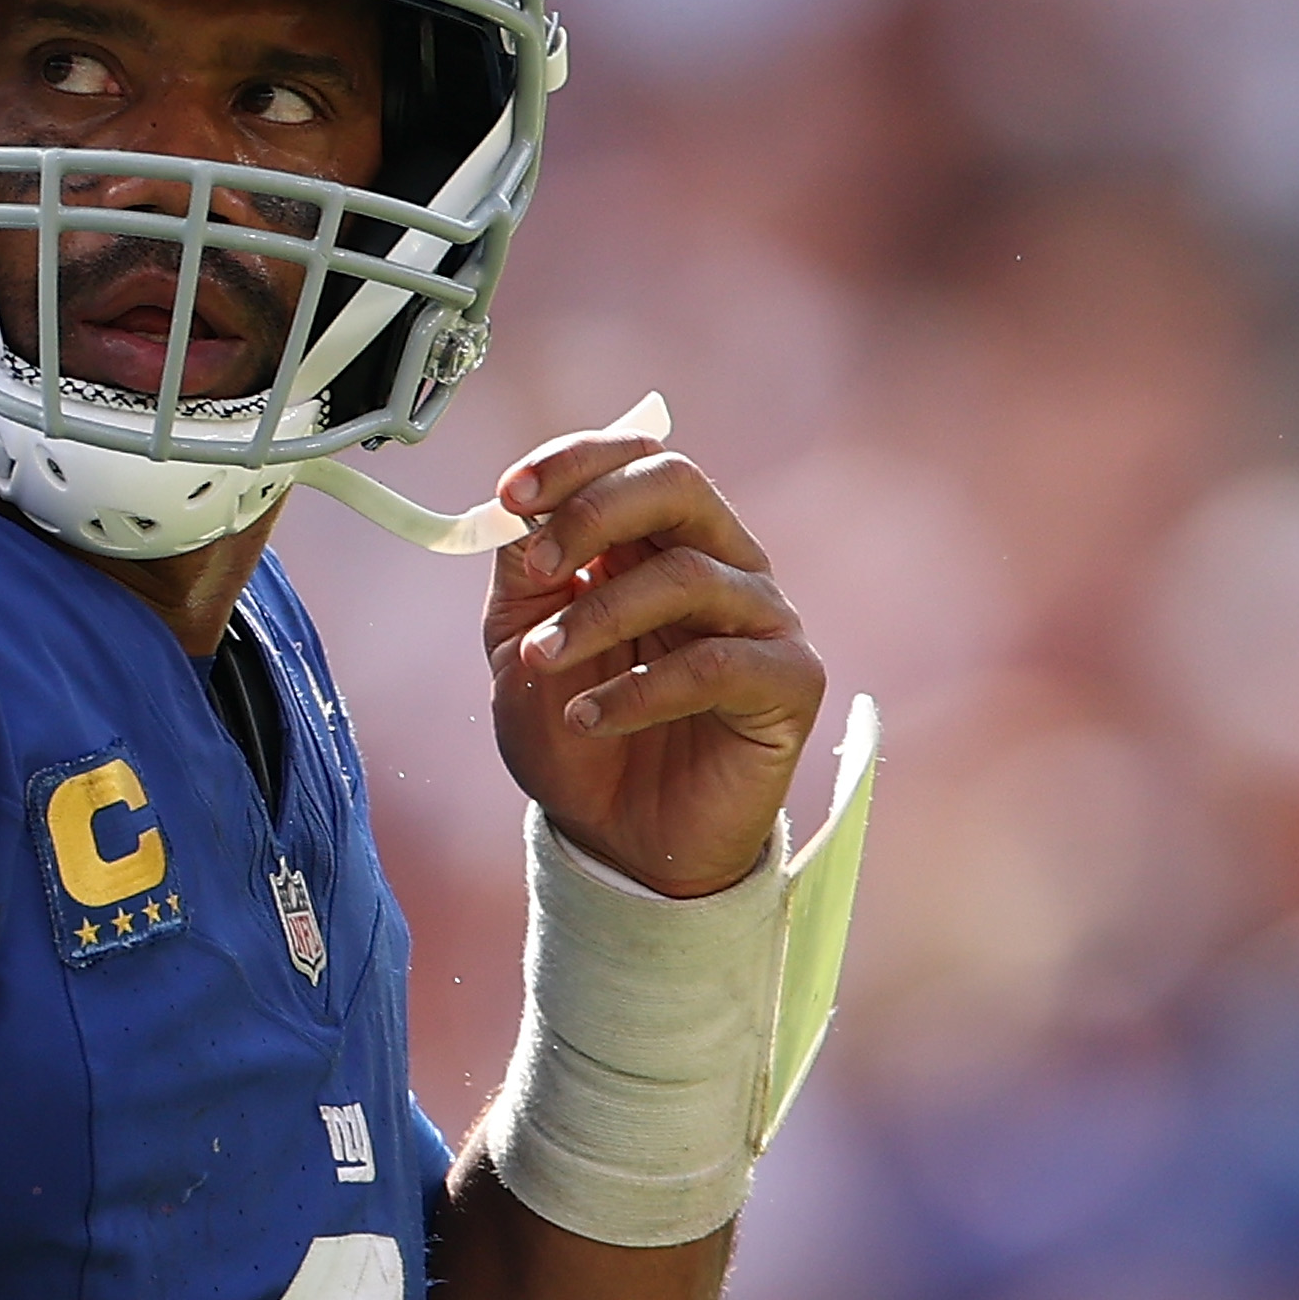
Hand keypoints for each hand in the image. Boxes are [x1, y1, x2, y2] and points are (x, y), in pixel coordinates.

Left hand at [479, 419, 824, 899]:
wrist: (616, 840)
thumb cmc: (578, 738)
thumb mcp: (521, 650)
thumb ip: (524, 578)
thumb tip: (521, 511)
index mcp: (657, 542)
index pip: (636, 459)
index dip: (575, 462)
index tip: (509, 494)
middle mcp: (719, 564)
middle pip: (679, 485)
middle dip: (596, 512)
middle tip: (541, 567)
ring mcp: (761, 619)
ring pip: (690, 575)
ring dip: (600, 615)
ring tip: (541, 663)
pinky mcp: (788, 681)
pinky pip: (720, 663)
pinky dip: (642, 688)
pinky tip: (592, 717)